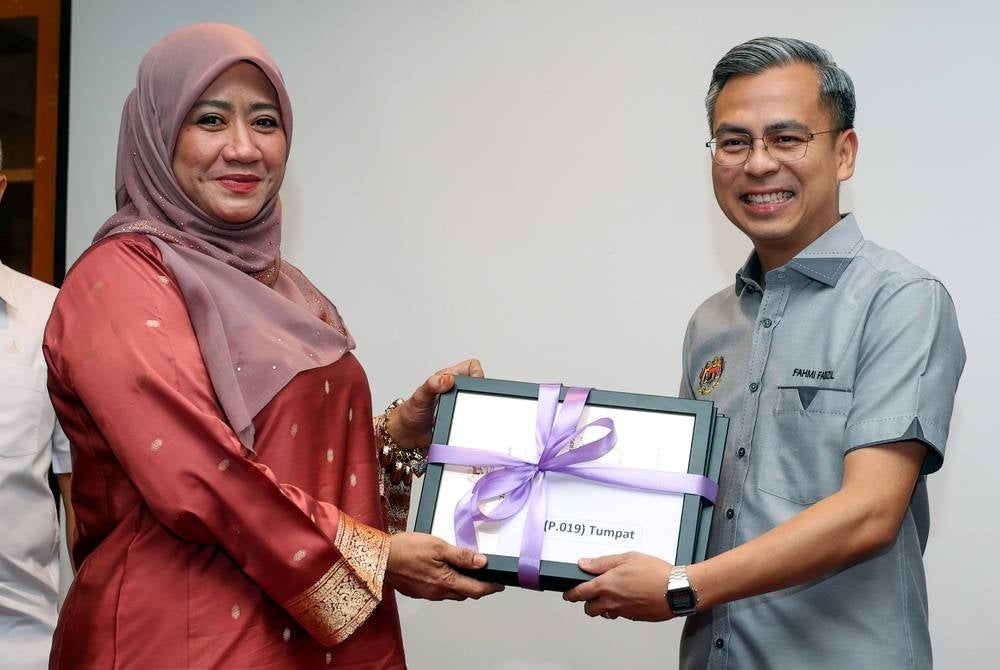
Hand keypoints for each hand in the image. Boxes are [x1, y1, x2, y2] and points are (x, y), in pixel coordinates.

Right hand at [386, 532, 503, 600]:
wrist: (380, 558)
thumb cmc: (407, 550)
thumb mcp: (438, 546)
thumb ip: (462, 556)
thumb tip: (482, 562)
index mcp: (446, 581)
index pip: (476, 590)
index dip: (490, 588)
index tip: (500, 584)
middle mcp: (437, 592)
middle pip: (464, 594)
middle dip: (477, 587)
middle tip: (485, 578)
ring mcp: (427, 594)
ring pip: (451, 594)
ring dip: (461, 586)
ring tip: (466, 574)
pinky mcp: (417, 592)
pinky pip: (437, 592)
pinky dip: (446, 584)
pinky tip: (443, 573)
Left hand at [388, 359, 484, 450]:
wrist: (407, 434)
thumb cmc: (410, 412)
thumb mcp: (420, 396)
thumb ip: (432, 385)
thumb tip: (448, 379)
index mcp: (447, 378)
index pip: (471, 367)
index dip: (476, 373)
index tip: (473, 383)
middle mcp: (454, 390)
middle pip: (478, 385)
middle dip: (477, 393)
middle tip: (469, 401)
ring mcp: (458, 405)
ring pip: (477, 402)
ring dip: (475, 408)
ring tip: (465, 413)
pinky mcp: (459, 419)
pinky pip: (473, 419)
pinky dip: (472, 422)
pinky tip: (463, 424)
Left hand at [563, 552, 673, 620]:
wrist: (675, 590)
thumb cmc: (655, 573)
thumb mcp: (626, 558)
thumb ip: (603, 562)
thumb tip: (585, 563)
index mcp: (606, 585)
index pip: (580, 593)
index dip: (571, 594)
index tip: (568, 593)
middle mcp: (612, 601)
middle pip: (589, 609)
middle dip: (586, 602)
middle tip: (589, 595)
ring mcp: (623, 611)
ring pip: (604, 614)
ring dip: (602, 607)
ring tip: (610, 596)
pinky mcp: (635, 618)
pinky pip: (621, 615)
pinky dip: (619, 609)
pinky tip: (627, 598)